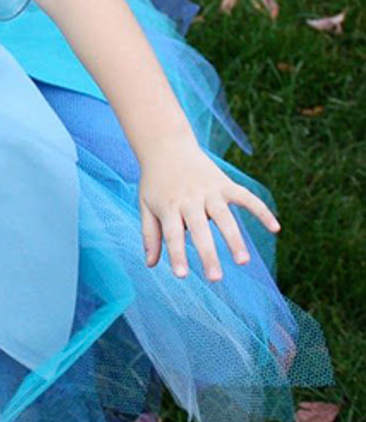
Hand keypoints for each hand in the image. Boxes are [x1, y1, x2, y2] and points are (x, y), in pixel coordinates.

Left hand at [139, 138, 278, 281]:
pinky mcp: (224, 183)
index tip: (181, 276)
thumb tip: (150, 265)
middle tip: (215, 278)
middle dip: (208, 253)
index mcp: (169, 205)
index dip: (176, 254)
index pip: (172, 234)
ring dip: (234, 238)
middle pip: (199, 228)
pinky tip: (275, 228)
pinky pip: (245, 197)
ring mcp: (209, 190)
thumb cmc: (156, 181)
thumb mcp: (146, 204)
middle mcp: (190, 198)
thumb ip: (150, 234)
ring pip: (223, 215)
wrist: (165, 143)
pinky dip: (261, 210)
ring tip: (243, 261)